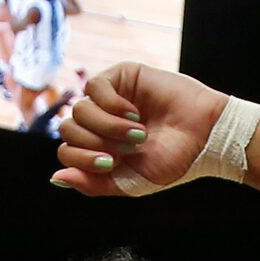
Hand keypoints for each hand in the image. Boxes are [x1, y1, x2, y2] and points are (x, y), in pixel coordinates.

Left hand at [49, 64, 225, 196]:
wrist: (203, 139)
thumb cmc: (172, 161)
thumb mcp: (128, 183)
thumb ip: (93, 184)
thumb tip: (56, 177)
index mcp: (100, 147)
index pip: (67, 150)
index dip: (82, 159)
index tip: (111, 164)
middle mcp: (101, 122)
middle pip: (68, 129)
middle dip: (94, 143)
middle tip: (126, 150)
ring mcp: (110, 99)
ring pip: (79, 109)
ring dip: (107, 127)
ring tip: (137, 133)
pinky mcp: (122, 76)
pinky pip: (94, 87)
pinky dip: (111, 105)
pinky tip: (134, 113)